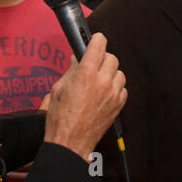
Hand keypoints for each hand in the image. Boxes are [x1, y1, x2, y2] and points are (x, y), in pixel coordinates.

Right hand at [43, 33, 126, 161]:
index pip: (99, 45)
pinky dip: (115, 87)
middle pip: (112, 58)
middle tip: (93, 64)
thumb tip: (78, 59)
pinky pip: (122, 89)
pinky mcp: (118, 106)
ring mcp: (113, 94)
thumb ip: (72, 71)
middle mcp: (103, 82)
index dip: (96, 40)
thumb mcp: (58, 88)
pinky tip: (104, 93)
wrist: (70, 142)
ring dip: (110, 73)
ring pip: (119, 73)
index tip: (96, 39)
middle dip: (102, 58)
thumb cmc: (60, 118)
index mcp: (86, 74)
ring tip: (99, 80)